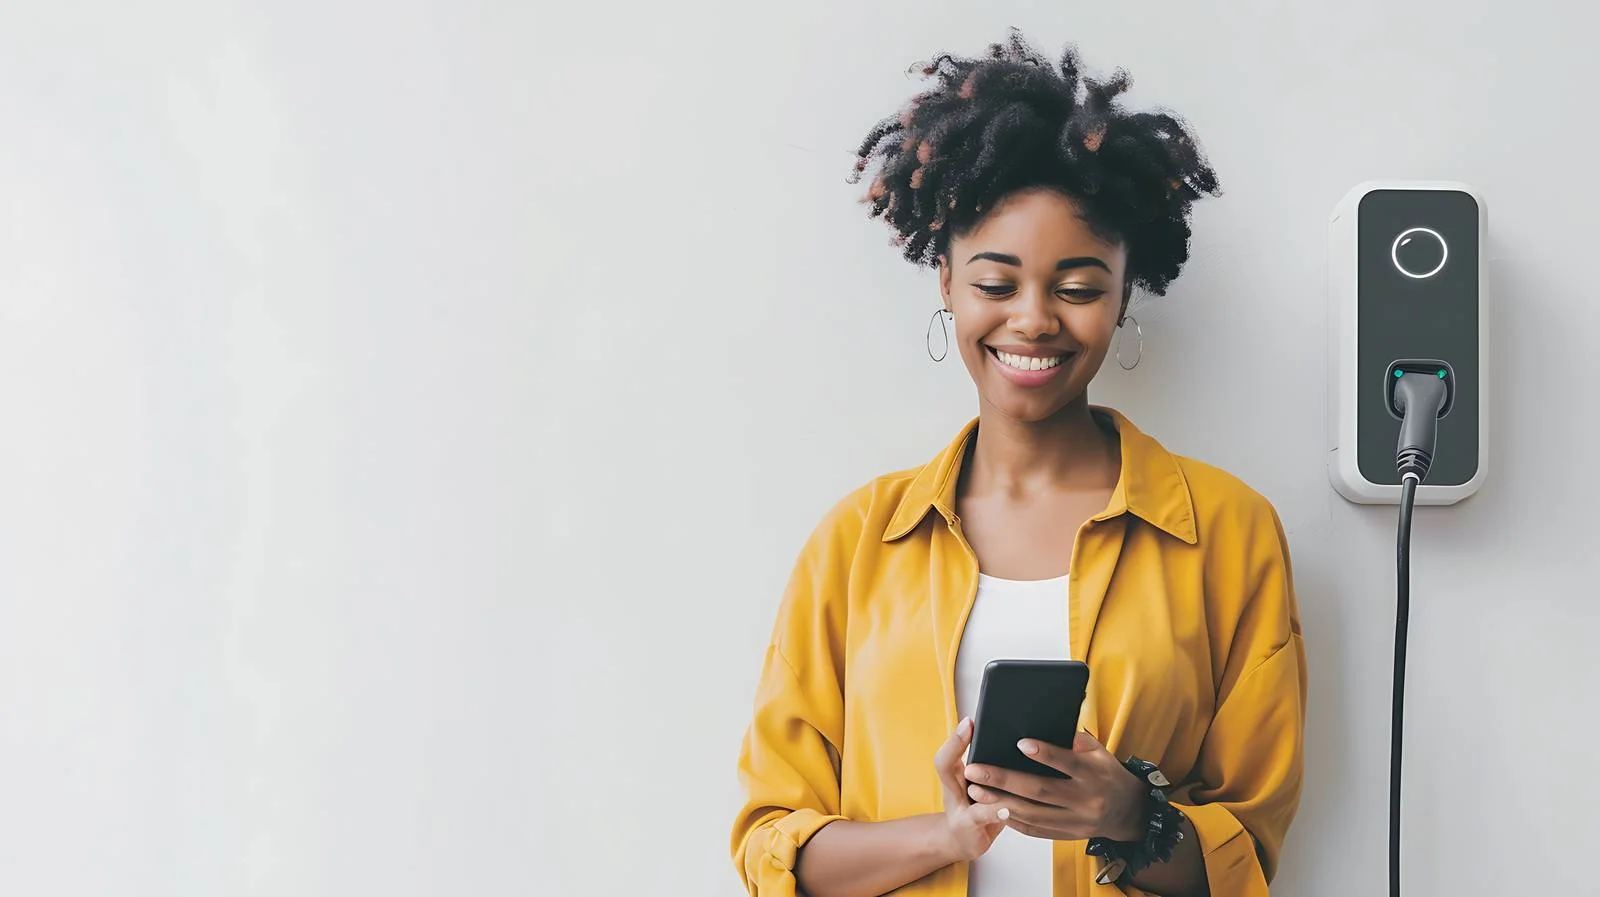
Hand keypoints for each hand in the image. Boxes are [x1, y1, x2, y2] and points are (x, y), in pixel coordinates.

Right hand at [933, 717, 1008, 861]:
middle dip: (955, 745)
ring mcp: (960, 811)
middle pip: (945, 766)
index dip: (956, 737)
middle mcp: (954, 791)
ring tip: (990, 770)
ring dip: (980, 785)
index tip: (969, 720)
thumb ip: (990, 762)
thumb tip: (1018, 733)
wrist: (963, 840)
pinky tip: (1006, 809)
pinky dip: (994, 813)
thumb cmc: (977, 805)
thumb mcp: (978, 782)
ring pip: (966, 793)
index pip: (949, 752)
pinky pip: (982, 818)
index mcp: (956, 775)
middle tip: (968, 726)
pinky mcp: (972, 829)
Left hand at [962, 730, 1144, 842]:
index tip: (1020, 743)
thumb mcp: (1100, 752)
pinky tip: (992, 808)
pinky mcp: (1068, 836)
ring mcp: (1076, 821)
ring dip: (1000, 802)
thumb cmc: (1108, 774)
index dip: (1045, 754)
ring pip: (1033, 814)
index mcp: (1094, 775)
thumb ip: (1076, 741)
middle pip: (1041, 791)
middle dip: (1004, 780)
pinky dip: (1013, 820)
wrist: (1130, 812)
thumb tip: (1048, 726)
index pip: (1067, 763)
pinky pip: (1036, 830)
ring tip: (975, 790)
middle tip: (975, 770)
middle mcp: (1085, 800)